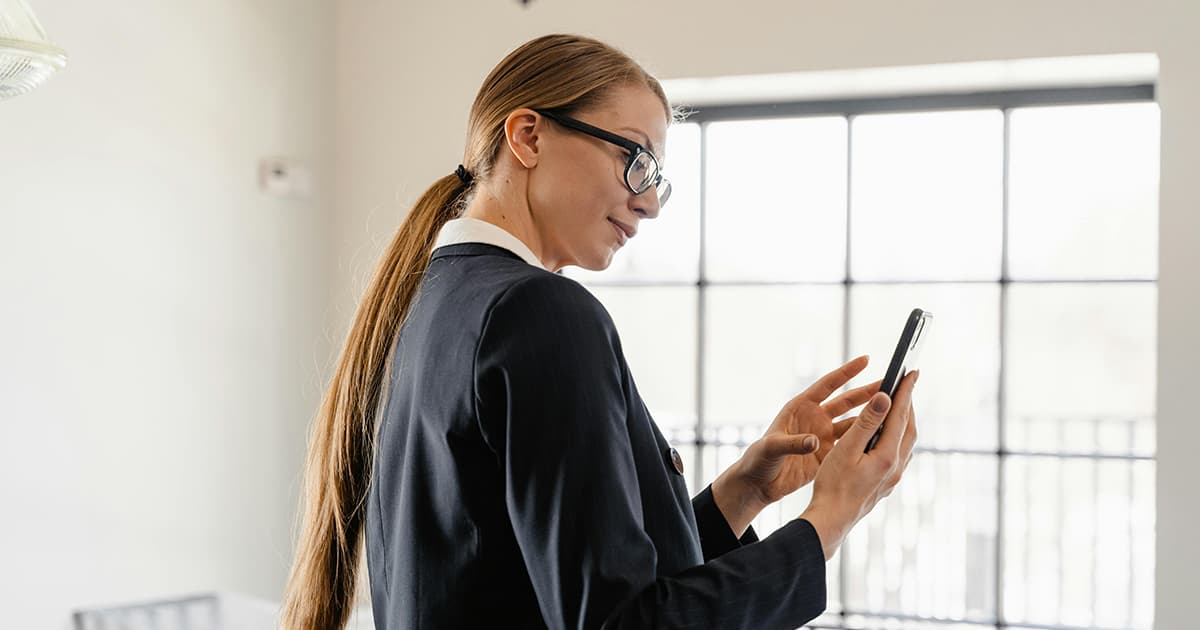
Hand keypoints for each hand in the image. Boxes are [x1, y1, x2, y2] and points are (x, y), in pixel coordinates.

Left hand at [712, 356, 880, 533]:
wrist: (759, 483)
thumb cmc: (758, 460)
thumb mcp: (772, 448)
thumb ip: (792, 443)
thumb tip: (814, 442)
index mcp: (800, 407)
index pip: (827, 385)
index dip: (846, 372)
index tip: (866, 359)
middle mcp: (814, 418)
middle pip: (846, 401)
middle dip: (866, 392)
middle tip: (889, 384)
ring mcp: (823, 436)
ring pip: (852, 422)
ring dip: (870, 416)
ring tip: (892, 409)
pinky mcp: (827, 454)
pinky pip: (850, 444)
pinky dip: (864, 440)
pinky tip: (881, 438)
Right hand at [800, 369, 919, 560]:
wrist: (832, 520)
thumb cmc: (833, 485)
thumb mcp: (846, 449)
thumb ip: (866, 423)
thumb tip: (885, 398)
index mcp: (887, 455)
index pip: (900, 415)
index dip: (906, 391)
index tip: (912, 372)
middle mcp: (896, 467)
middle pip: (908, 428)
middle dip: (908, 404)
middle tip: (908, 383)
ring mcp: (893, 477)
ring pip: (906, 442)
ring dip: (904, 420)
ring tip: (899, 405)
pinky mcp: (886, 484)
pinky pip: (899, 453)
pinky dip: (897, 436)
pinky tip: (888, 435)